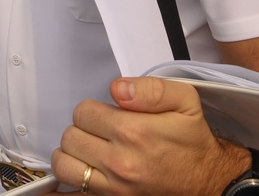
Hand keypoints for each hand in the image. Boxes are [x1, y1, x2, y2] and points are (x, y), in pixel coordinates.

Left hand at [50, 76, 251, 194]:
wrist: (210, 182)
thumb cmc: (193, 143)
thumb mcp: (185, 102)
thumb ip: (151, 88)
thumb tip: (118, 88)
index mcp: (133, 132)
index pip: (83, 112)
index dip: (94, 110)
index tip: (109, 116)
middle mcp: (120, 162)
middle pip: (71, 136)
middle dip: (83, 130)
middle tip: (102, 133)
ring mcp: (114, 187)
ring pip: (64, 163)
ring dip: (74, 155)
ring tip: (91, 150)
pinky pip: (74, 193)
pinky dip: (70, 183)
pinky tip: (80, 171)